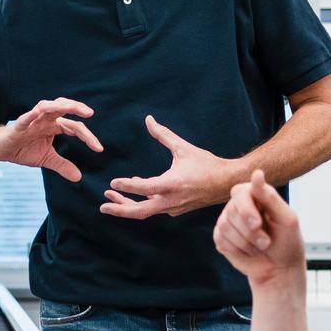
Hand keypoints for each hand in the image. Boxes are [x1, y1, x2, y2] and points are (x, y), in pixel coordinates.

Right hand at [0, 98, 102, 183]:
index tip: (99, 149)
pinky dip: (33, 114)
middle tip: (90, 114)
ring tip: (71, 107)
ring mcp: (31, 121)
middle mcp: (44, 120)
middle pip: (63, 109)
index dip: (88, 137)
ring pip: (46, 107)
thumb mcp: (46, 159)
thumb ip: (62, 165)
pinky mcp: (18, 126)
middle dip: (76, 108)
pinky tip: (40, 112)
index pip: (74, 127)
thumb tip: (78, 177)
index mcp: (53, 126)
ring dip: (59, 105)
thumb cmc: (22, 149)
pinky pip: (26, 118)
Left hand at [100, 116, 236, 218]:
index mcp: (173, 184)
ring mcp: (174, 207)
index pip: (144, 188)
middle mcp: (172, 200)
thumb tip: (148, 119)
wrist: (228, 183)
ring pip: (146, 211)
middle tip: (102, 206)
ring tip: (110, 197)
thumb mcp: (183, 148)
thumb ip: (163, 135)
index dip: (127, 186)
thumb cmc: (207, 164)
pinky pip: (154, 208)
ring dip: (127, 205)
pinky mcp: (176, 209)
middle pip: (140, 211)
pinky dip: (142, 202)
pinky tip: (134, 193)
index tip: (112, 183)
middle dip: (120, 209)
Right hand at [212, 169, 305, 286]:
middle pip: (231, 210)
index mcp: (256, 196)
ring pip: (225, 225)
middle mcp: (239, 205)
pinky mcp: (220, 237)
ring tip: (260, 247)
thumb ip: (270, 197)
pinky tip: (248, 252)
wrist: (280, 270)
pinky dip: (237, 249)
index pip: (240, 192)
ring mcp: (228, 220)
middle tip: (266, 242)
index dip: (246, 209)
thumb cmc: (288, 243)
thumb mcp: (286, 219)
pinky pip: (220, 238)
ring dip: (246, 242)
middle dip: (250, 231)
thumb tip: (256, 173)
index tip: (258, 224)